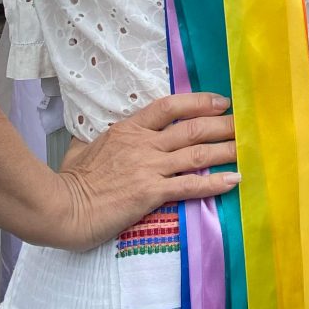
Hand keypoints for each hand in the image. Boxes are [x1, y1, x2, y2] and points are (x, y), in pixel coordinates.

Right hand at [44, 92, 237, 251]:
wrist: (61, 207)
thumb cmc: (68, 180)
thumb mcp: (81, 148)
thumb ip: (96, 138)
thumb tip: (92, 135)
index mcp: (129, 129)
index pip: (170, 106)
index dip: (199, 101)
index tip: (221, 101)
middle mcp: (144, 144)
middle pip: (193, 128)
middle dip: (222, 125)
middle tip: (245, 123)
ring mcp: (149, 167)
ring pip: (197, 154)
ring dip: (225, 151)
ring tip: (247, 148)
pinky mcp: (151, 193)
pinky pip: (190, 186)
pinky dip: (214, 183)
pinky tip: (233, 181)